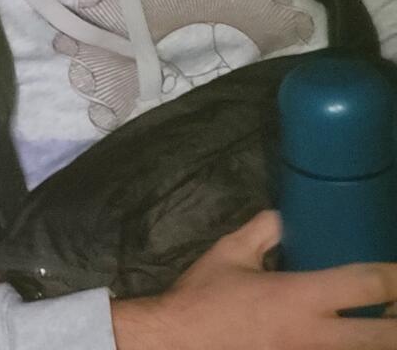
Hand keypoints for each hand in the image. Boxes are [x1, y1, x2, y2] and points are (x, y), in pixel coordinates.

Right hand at [111, 210, 396, 349]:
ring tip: (381, 325)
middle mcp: (316, 332)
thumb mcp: (230, 253)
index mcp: (300, 295)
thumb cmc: (204, 296)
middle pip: (386, 336)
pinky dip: (348, 347)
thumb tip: (284, 216)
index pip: (369, 285)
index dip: (396, 277)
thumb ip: (262, 230)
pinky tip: (347, 339)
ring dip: (378, 338)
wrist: (177, 341)